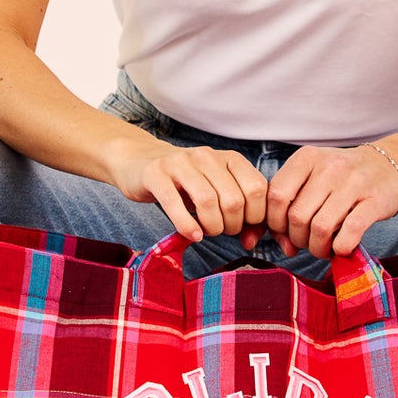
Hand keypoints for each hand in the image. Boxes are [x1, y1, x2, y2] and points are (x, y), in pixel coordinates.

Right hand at [108, 136, 268, 248]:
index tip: (242, 226)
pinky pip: (174, 203)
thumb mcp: (217, 191)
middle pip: (233, 199)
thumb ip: (239, 213)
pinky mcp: (156, 173)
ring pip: (207, 201)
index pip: (257, 188)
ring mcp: (180, 163)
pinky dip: (186, 225)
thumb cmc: (185, 184)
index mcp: (229, 158)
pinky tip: (192, 234)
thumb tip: (251, 242)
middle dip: (231, 225)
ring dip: (211, 227)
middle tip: (220, 230)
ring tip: (206, 231)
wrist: (140, 162)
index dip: (254, 215)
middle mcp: (207, 156)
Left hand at [264, 144, 397, 258]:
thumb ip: (291, 207)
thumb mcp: (312, 179)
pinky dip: (341, 247)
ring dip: (318, 247)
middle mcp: (329, 167)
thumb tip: (285, 247)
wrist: (389, 166)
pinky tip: (341, 247)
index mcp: (307, 158)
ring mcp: (353, 183)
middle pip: (297, 216)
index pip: (276, 195)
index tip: (285, 231)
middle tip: (307, 241)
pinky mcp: (374, 201)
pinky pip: (350, 232)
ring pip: (320, 228)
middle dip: (298, 239)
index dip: (275, 222)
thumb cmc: (342, 178)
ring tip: (323, 247)